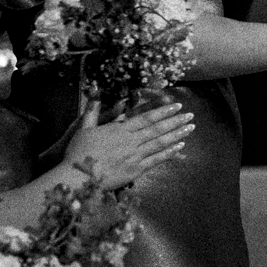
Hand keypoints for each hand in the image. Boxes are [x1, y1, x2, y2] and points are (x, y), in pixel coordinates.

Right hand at [64, 95, 193, 189]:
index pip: (146, 117)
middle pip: (158, 129)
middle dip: (176, 121)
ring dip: (177, 134)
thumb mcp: (83, 127)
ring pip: (160, 143)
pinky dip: (169, 153)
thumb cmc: (77, 151)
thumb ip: (92, 110)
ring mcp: (135, 156)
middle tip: (191, 115)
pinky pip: (156, 160)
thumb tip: (94, 90)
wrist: (76, 177)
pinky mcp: (135, 170)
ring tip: (190, 128)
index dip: (163, 111)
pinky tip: (180, 147)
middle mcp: (130, 141)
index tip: (177, 105)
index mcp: (120, 129)